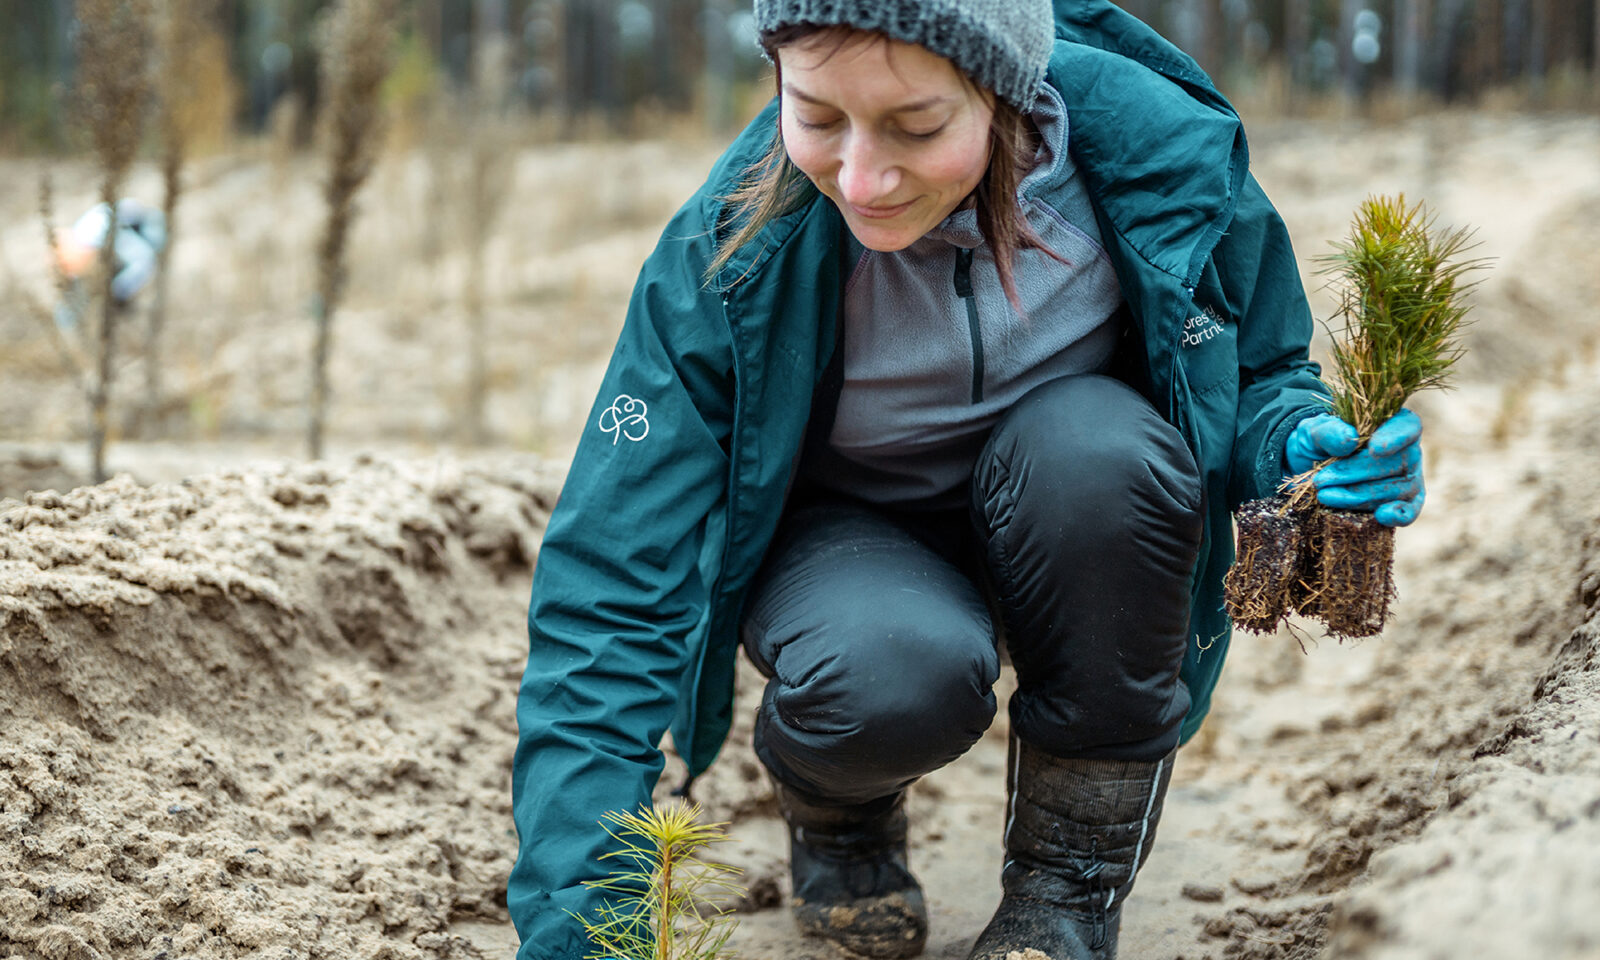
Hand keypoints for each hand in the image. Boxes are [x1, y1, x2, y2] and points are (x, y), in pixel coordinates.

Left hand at [1285, 409, 1424, 526]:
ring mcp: (1409, 479)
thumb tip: (1349, 439)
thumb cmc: (1319, 444)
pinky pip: (1410, 511)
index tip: (1375, 448)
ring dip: (1358, 495)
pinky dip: (1398, 515)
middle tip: (1321, 480)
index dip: (1395, 437)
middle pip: (1396, 463)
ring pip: (1394, 489)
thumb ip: (1329, 431)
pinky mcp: (1404, 504)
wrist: (1310, 471)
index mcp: (1393, 423)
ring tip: (1324, 495)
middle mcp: (1408, 451)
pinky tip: (1381, 516)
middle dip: (1356, 472)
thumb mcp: (1314, 431)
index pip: (1406, 427)